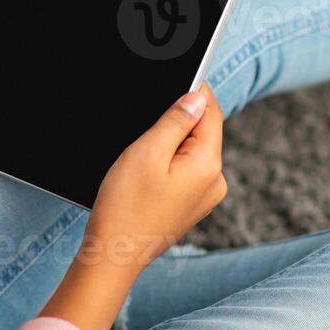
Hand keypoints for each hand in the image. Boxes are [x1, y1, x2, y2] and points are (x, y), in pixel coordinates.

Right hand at [88, 84, 227, 265]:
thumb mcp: (147, 152)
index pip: (211, 112)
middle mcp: (215, 182)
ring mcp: (204, 197)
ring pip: (191, 151)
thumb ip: (176, 121)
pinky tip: (145, 174)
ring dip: (170, 143)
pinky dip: (167, 162)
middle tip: (147, 126)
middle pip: (203, 131)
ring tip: (141, 158)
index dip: (196, 90)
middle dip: (178, 120)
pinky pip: (185, 171)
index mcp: (209, 165)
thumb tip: (196, 98)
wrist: (114, 254)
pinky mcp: (190, 205)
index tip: (181, 75)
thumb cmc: (126, 207)